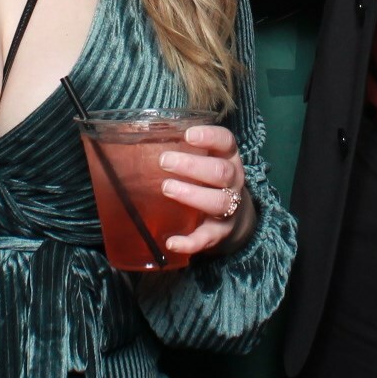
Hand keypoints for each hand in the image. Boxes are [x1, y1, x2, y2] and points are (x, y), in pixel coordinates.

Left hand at [159, 124, 256, 256]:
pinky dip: (190, 242)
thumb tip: (143, 135)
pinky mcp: (220, 232)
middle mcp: (233, 181)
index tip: (188, 135)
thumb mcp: (204, 159)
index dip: (209, 137)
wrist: (233, 214)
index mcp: (228, 157)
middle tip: (164, 161)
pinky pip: (207, 238)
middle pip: (221, 172)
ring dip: (192, 195)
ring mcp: (230, 208)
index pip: (226, 142)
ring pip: (218, 202)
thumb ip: (182, 149)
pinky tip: (171, 241)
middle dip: (192, 166)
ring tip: (166, 188)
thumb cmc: (208, 178)